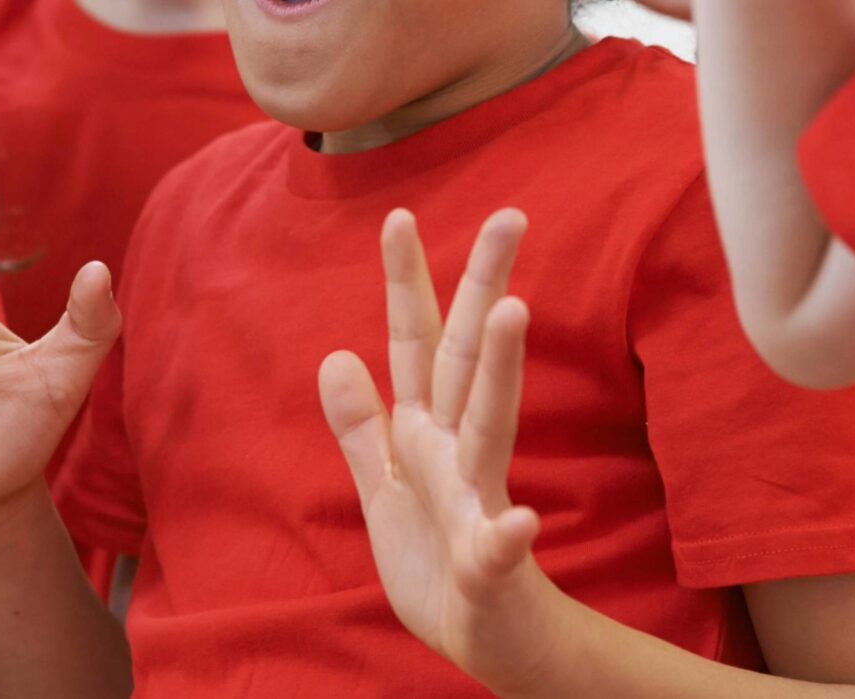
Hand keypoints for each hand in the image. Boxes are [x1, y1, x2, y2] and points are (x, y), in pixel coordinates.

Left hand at [320, 210, 569, 694]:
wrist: (488, 639)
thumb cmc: (438, 560)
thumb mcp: (384, 486)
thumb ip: (362, 425)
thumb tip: (336, 353)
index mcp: (427, 432)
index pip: (416, 344)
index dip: (405, 282)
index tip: (397, 215)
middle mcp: (460, 451)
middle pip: (467, 356)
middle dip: (484, 285)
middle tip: (509, 216)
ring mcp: (479, 501)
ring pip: (490, 424)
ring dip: (500, 369)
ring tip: (513, 312)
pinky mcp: (491, 564)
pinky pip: (497, 547)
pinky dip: (507, 535)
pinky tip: (519, 522)